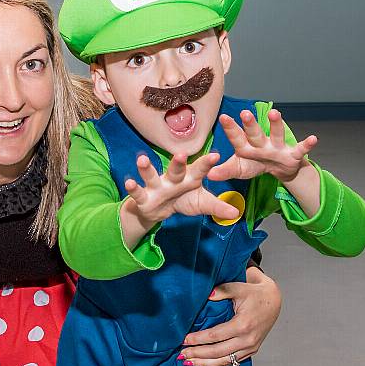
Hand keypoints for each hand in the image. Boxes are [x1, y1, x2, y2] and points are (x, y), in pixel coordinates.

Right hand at [124, 152, 238, 224]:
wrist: (159, 210)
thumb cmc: (183, 200)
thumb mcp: (201, 204)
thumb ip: (217, 206)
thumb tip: (236, 212)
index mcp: (188, 178)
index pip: (199, 169)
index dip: (206, 163)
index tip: (215, 156)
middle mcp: (172, 180)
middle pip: (175, 170)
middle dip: (177, 162)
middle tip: (181, 154)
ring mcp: (156, 187)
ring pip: (151, 176)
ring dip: (146, 168)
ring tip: (142, 159)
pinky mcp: (144, 197)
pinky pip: (138, 192)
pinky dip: (133, 188)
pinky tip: (128, 183)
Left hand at [179, 268, 281, 365]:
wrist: (273, 301)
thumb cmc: (254, 294)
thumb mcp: (239, 288)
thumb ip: (222, 290)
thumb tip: (208, 294)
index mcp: (243, 325)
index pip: (215, 335)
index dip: (198, 339)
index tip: (184, 339)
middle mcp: (248, 339)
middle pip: (218, 352)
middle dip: (198, 354)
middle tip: (183, 354)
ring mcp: (250, 347)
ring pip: (224, 360)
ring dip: (205, 364)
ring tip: (190, 362)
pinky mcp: (251, 350)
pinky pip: (232, 362)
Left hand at [208, 109, 317, 182]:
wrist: (279, 169)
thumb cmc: (255, 165)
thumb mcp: (239, 170)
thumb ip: (225, 171)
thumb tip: (208, 175)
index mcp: (246, 146)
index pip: (237, 136)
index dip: (231, 127)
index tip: (223, 117)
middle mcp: (261, 143)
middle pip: (255, 133)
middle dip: (250, 124)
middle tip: (245, 112)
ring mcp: (277, 147)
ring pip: (276, 134)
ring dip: (276, 124)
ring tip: (275, 113)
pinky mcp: (292, 155)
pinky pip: (300, 149)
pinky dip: (307, 145)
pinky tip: (313, 138)